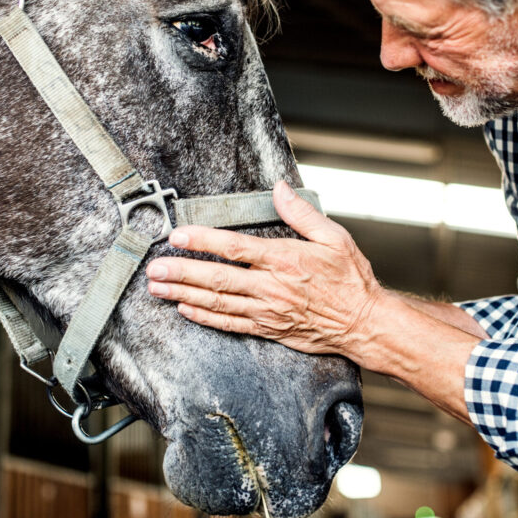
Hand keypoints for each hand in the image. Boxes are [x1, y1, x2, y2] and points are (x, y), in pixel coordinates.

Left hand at [145, 181, 384, 359]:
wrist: (362, 322)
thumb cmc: (350, 279)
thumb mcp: (334, 237)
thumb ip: (301, 213)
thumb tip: (280, 188)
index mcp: (284, 259)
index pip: (234, 248)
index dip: (202, 240)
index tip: (178, 235)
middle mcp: (271, 286)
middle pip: (217, 278)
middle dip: (182, 272)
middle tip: (155, 268)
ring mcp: (267, 310)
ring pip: (217, 302)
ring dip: (184, 294)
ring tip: (158, 288)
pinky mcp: (268, 328)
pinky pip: (230, 324)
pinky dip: (205, 317)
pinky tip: (186, 309)